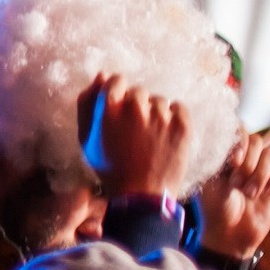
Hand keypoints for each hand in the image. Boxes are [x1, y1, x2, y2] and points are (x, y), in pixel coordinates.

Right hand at [84, 75, 191, 198]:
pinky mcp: (183, 124)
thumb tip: (100, 75)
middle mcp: (136, 107)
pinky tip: (165, 134)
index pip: (116, 81)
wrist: (141, 193)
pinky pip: (178, 108)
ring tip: (150, 136)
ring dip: (154, 113)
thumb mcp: (87, 139)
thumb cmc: (110, 167)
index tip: (119, 107)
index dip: (117, 92)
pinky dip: (173, 117)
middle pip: (138, 92)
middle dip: (135, 106)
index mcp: (110, 109)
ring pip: (158, 101)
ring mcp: (161, 115)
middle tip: (134, 129)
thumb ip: (88, 105)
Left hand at [196, 128, 269, 259]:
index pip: (239, 131)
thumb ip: (221, 156)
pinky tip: (262, 192)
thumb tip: (231, 132)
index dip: (240, 140)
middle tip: (236, 183)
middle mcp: (246, 158)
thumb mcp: (211, 180)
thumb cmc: (214, 208)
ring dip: (259, 173)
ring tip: (248, 192)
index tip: (234, 159)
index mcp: (227, 155)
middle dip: (248, 161)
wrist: (230, 233)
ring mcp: (263, 169)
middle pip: (257, 140)